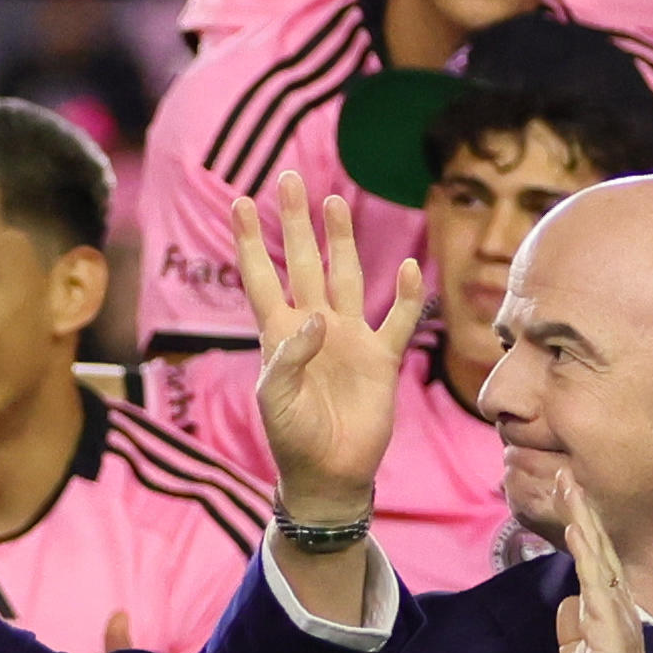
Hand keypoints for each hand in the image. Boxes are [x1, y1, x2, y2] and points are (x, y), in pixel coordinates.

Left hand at [223, 167, 421, 530]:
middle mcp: (314, 326)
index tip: (240, 201)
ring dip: (342, 240)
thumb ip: (288, 357)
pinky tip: (411, 267)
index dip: (252, 240)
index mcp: (279, 333)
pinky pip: (396, 319)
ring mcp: (349, 338)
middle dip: (297, 222)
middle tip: (290, 179)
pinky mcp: (381, 358)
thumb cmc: (292, 438)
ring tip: (335, 202)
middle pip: (305, 262)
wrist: (329, 473)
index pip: (262, 275)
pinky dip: (406, 295)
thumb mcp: (274, 400)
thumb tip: (318, 317)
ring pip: (347, 276)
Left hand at [544, 477, 652, 652]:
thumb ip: (570, 637)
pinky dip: (586, 551)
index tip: (566, 499)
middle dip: (582, 513)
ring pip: (598, 558)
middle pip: (597, 552)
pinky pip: (596, 581)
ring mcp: (616, 620)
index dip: (580, 532)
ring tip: (569, 484)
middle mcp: (616, 613)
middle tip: (566, 474)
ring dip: (583, 521)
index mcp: (605, 621)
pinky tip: (577, 526)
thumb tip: (567, 607)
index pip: (592, 567)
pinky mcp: (610, 631)